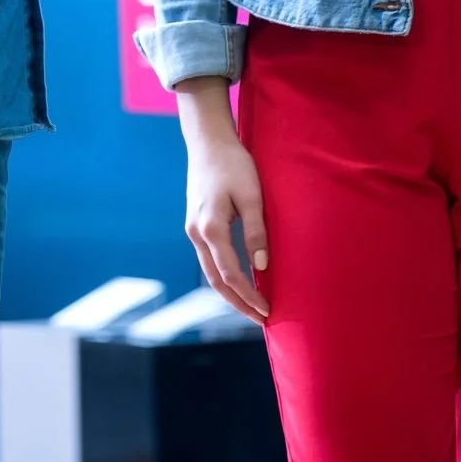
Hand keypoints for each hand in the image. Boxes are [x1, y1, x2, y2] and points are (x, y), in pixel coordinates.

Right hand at [177, 79, 269, 321]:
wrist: (208, 142)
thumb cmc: (233, 164)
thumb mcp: (251, 196)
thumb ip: (256, 232)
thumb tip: (262, 266)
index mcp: (210, 228)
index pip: (230, 274)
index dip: (249, 295)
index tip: (267, 311)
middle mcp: (196, 233)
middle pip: (216, 280)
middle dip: (238, 302)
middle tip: (261, 319)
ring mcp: (193, 229)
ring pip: (210, 272)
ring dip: (230, 292)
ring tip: (252, 306)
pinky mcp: (196, 225)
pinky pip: (209, 259)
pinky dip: (224, 276)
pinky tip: (239, 280)